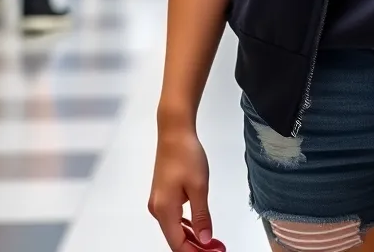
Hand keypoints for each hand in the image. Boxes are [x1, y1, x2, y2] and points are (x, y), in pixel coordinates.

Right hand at [149, 126, 211, 250]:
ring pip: (174, 228)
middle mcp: (157, 209)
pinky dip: (186, 224)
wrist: (174, 132)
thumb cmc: (186, 156)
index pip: (178, 244)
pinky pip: (173, 217)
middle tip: (216, 248)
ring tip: (211, 241)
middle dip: (194, 247)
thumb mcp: (199, 187)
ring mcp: (158, 201)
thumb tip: (204, 241)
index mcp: (164, 210)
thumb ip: (201, 216)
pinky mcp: (162, 194)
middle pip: (175, 238)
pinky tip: (198, 226)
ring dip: (191, 236)